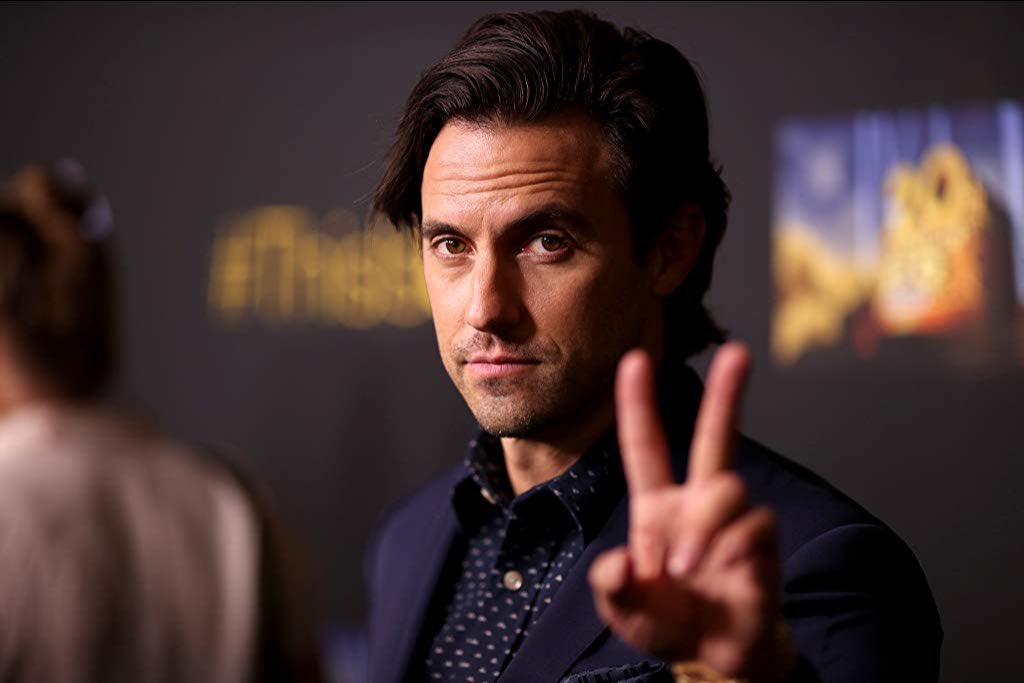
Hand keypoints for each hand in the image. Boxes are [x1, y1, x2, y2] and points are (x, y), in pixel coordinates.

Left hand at [588, 343, 793, 680]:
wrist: (715, 657)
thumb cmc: (666, 623)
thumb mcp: (622, 609)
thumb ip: (611, 587)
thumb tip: (620, 561)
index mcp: (656, 506)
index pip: (645, 446)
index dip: (638, 404)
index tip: (635, 360)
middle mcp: (696, 502)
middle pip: (714, 436)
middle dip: (727, 393)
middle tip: (739, 351)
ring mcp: (732, 518)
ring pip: (727, 487)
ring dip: (703, 527)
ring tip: (687, 566)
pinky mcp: (762, 540)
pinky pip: (753, 524)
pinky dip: (732, 548)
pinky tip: (724, 572)